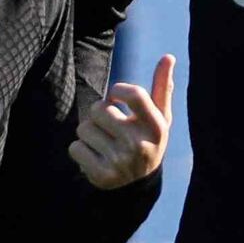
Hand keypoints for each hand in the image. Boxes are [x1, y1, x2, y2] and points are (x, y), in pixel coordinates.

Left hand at [85, 54, 177, 190]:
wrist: (139, 185)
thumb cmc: (148, 140)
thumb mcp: (160, 117)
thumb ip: (162, 87)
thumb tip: (168, 56)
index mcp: (156, 127)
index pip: (134, 94)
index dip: (118, 90)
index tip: (117, 97)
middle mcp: (139, 144)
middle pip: (99, 109)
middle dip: (99, 113)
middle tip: (110, 126)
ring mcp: (120, 161)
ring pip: (84, 128)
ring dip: (88, 132)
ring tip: (103, 142)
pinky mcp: (102, 176)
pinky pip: (75, 148)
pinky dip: (80, 150)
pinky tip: (95, 156)